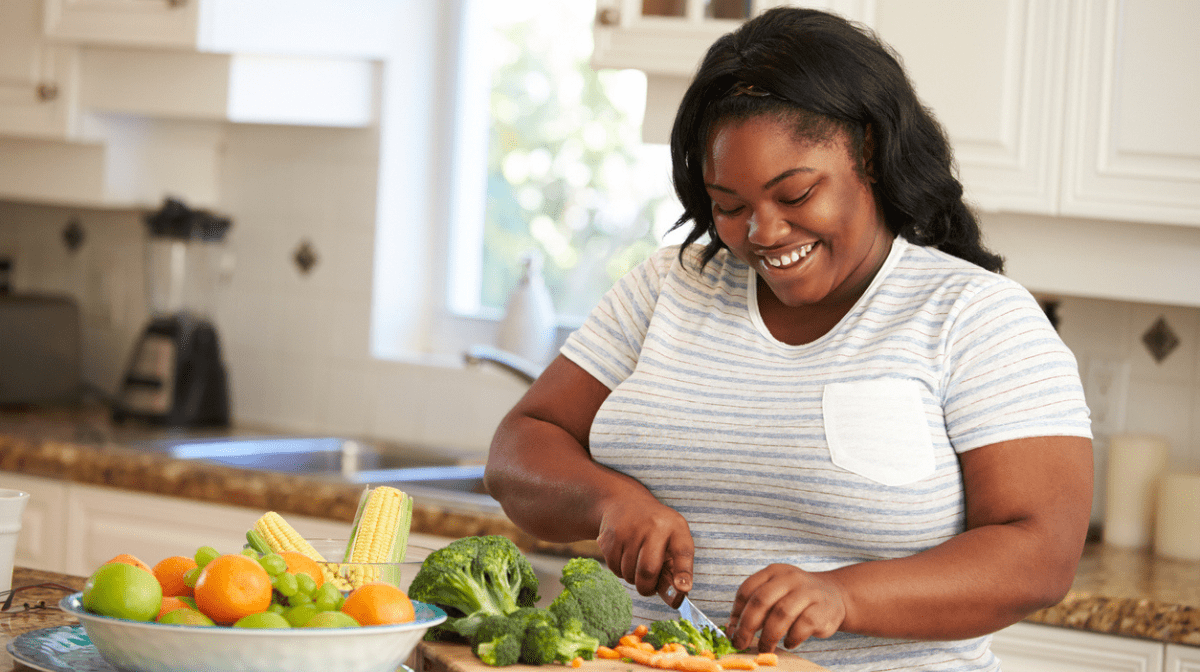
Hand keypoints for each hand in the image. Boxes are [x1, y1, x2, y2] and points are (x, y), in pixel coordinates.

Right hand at [595, 491, 693, 604]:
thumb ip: (677, 568)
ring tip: (637, 564)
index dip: (683, 572)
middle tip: (649, 588)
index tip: (682, 589)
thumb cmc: (656, 529)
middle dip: (648, 588)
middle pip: (648, 570)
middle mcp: (653, 526)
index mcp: (675, 527)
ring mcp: (629, 530)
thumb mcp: (673, 538)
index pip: (682, 551)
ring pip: (628, 573)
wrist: (624, 502)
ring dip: (633, 579)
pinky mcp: (609, 537)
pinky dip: (620, 571)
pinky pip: (614, 568)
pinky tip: (625, 556)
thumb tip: (677, 600)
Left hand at [728, 564, 846, 651]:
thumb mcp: (776, 593)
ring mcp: (808, 592)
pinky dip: (791, 639)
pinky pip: (802, 627)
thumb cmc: (797, 598)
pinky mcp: (823, 610)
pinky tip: (788, 643)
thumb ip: (756, 607)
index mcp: (773, 571)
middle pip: (761, 601)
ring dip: (768, 636)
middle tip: (741, 644)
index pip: (747, 589)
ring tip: (765, 648)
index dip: (736, 613)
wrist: (835, 595)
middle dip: (747, 626)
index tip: (732, 631)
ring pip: (781, 614)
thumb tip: (733, 630)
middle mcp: (790, 578)